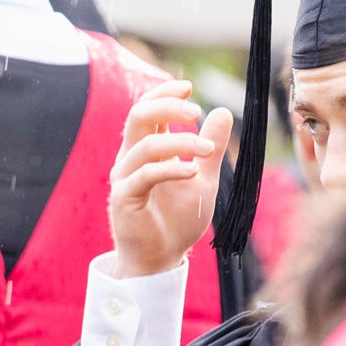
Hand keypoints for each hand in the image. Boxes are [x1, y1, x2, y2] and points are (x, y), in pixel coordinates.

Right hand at [110, 82, 234, 279]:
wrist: (162, 258)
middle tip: (196, 110)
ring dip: (180, 142)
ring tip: (207, 150)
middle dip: (167, 107)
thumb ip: (210, 148)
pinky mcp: (124, 199)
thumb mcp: (204, 179)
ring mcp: (125, 178)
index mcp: (146, 149)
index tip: (188, 88)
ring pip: (145, 145)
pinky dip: (171, 168)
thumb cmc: (178, 220)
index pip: (147, 109)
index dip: (164, 94)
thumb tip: (221, 111)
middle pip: (138, 116)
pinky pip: (145, 175)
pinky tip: (192, 171)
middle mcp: (131, 158)